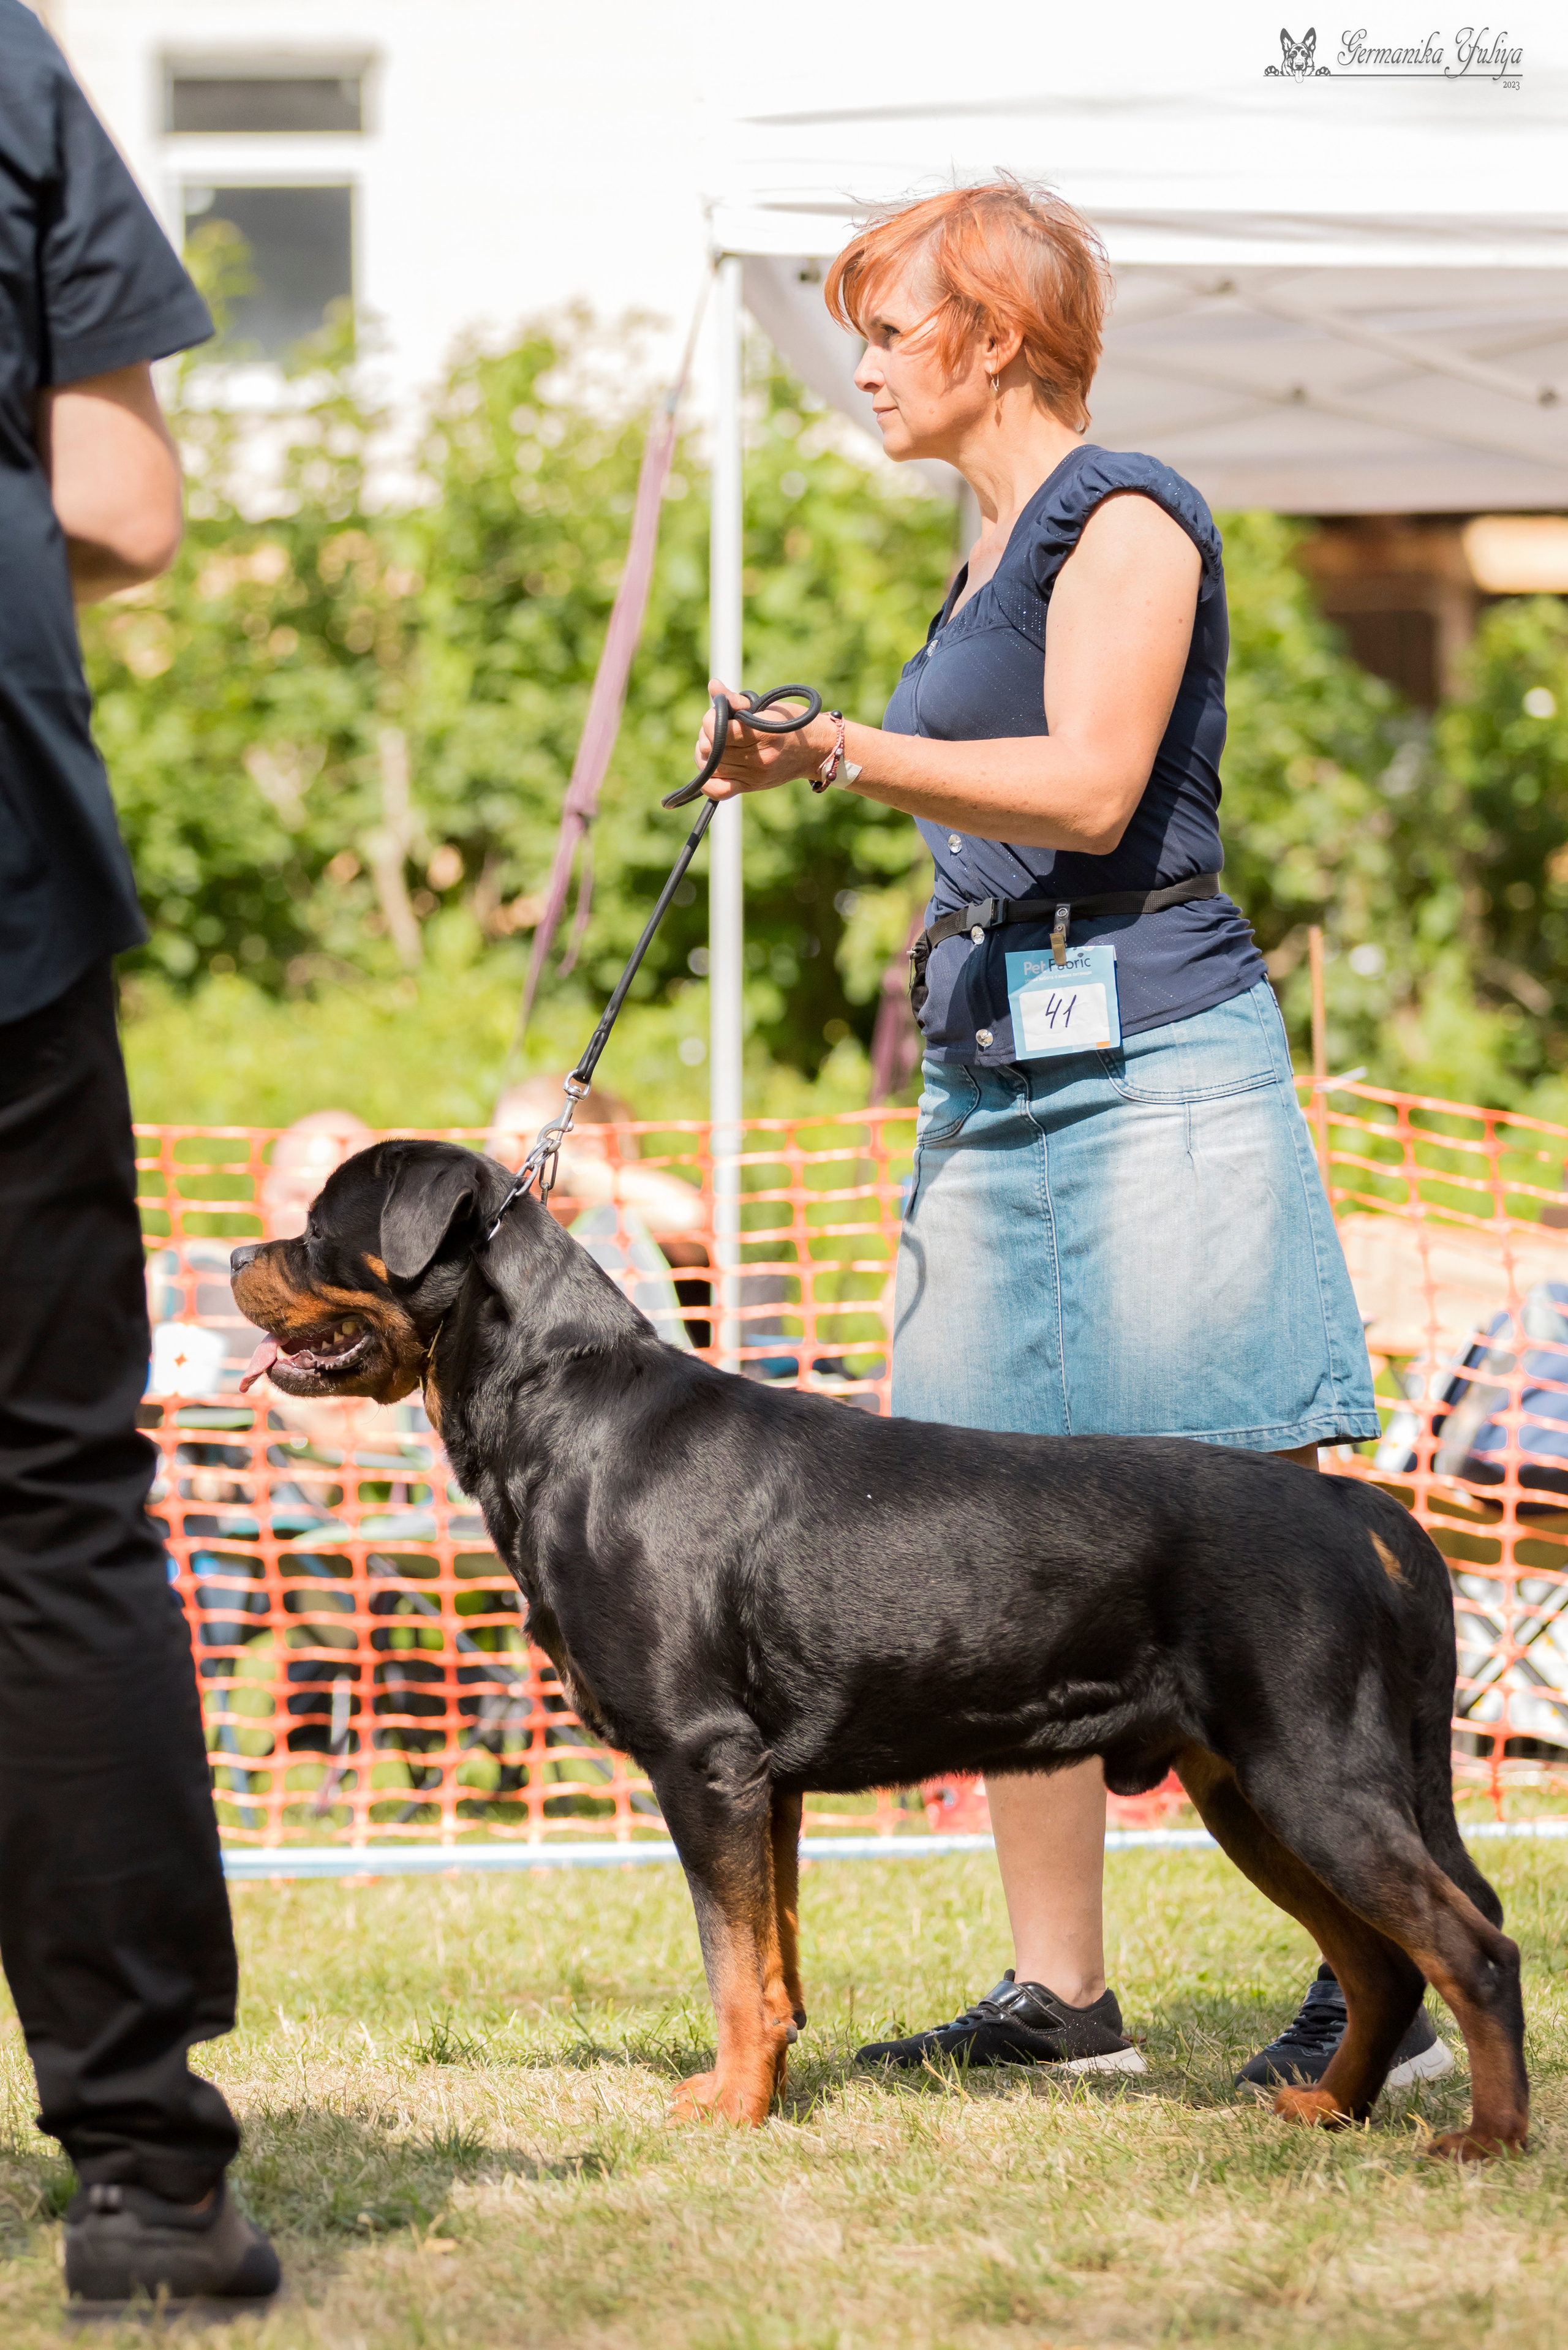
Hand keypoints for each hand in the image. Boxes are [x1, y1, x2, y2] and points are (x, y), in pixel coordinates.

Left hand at [693, 681, 831, 799]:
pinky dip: (707, 782)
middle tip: (717, 727)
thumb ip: (738, 700)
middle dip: (707, 734)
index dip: (711, 719)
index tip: (719, 712)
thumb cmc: (793, 723)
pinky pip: (719, 791)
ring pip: (711, 767)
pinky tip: (711, 768)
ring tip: (716, 743)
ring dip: (706, 753)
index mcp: (764, 735)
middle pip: (712, 749)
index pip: (720, 732)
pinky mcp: (751, 787)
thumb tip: (713, 685)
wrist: (817, 750)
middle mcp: (759, 759)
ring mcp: (755, 776)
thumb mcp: (768, 707)